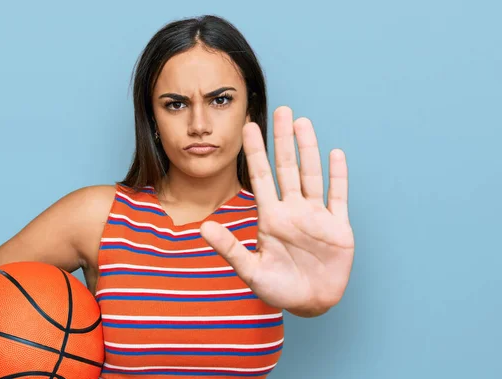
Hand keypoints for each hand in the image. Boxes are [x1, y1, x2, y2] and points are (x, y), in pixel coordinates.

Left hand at [201, 106, 354, 315]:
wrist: (310, 304)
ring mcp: (315, 216)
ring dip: (308, 149)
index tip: (248, 126)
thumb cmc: (278, 288)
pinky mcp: (337, 227)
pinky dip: (338, 176)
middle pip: (286, 167)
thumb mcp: (250, 270)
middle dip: (282, 139)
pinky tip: (335, 154)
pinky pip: (338, 196)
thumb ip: (229, 248)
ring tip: (303, 123)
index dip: (255, 152)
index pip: (260, 177)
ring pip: (311, 175)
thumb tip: (202, 228)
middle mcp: (292, 210)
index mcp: (270, 217)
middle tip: (281, 110)